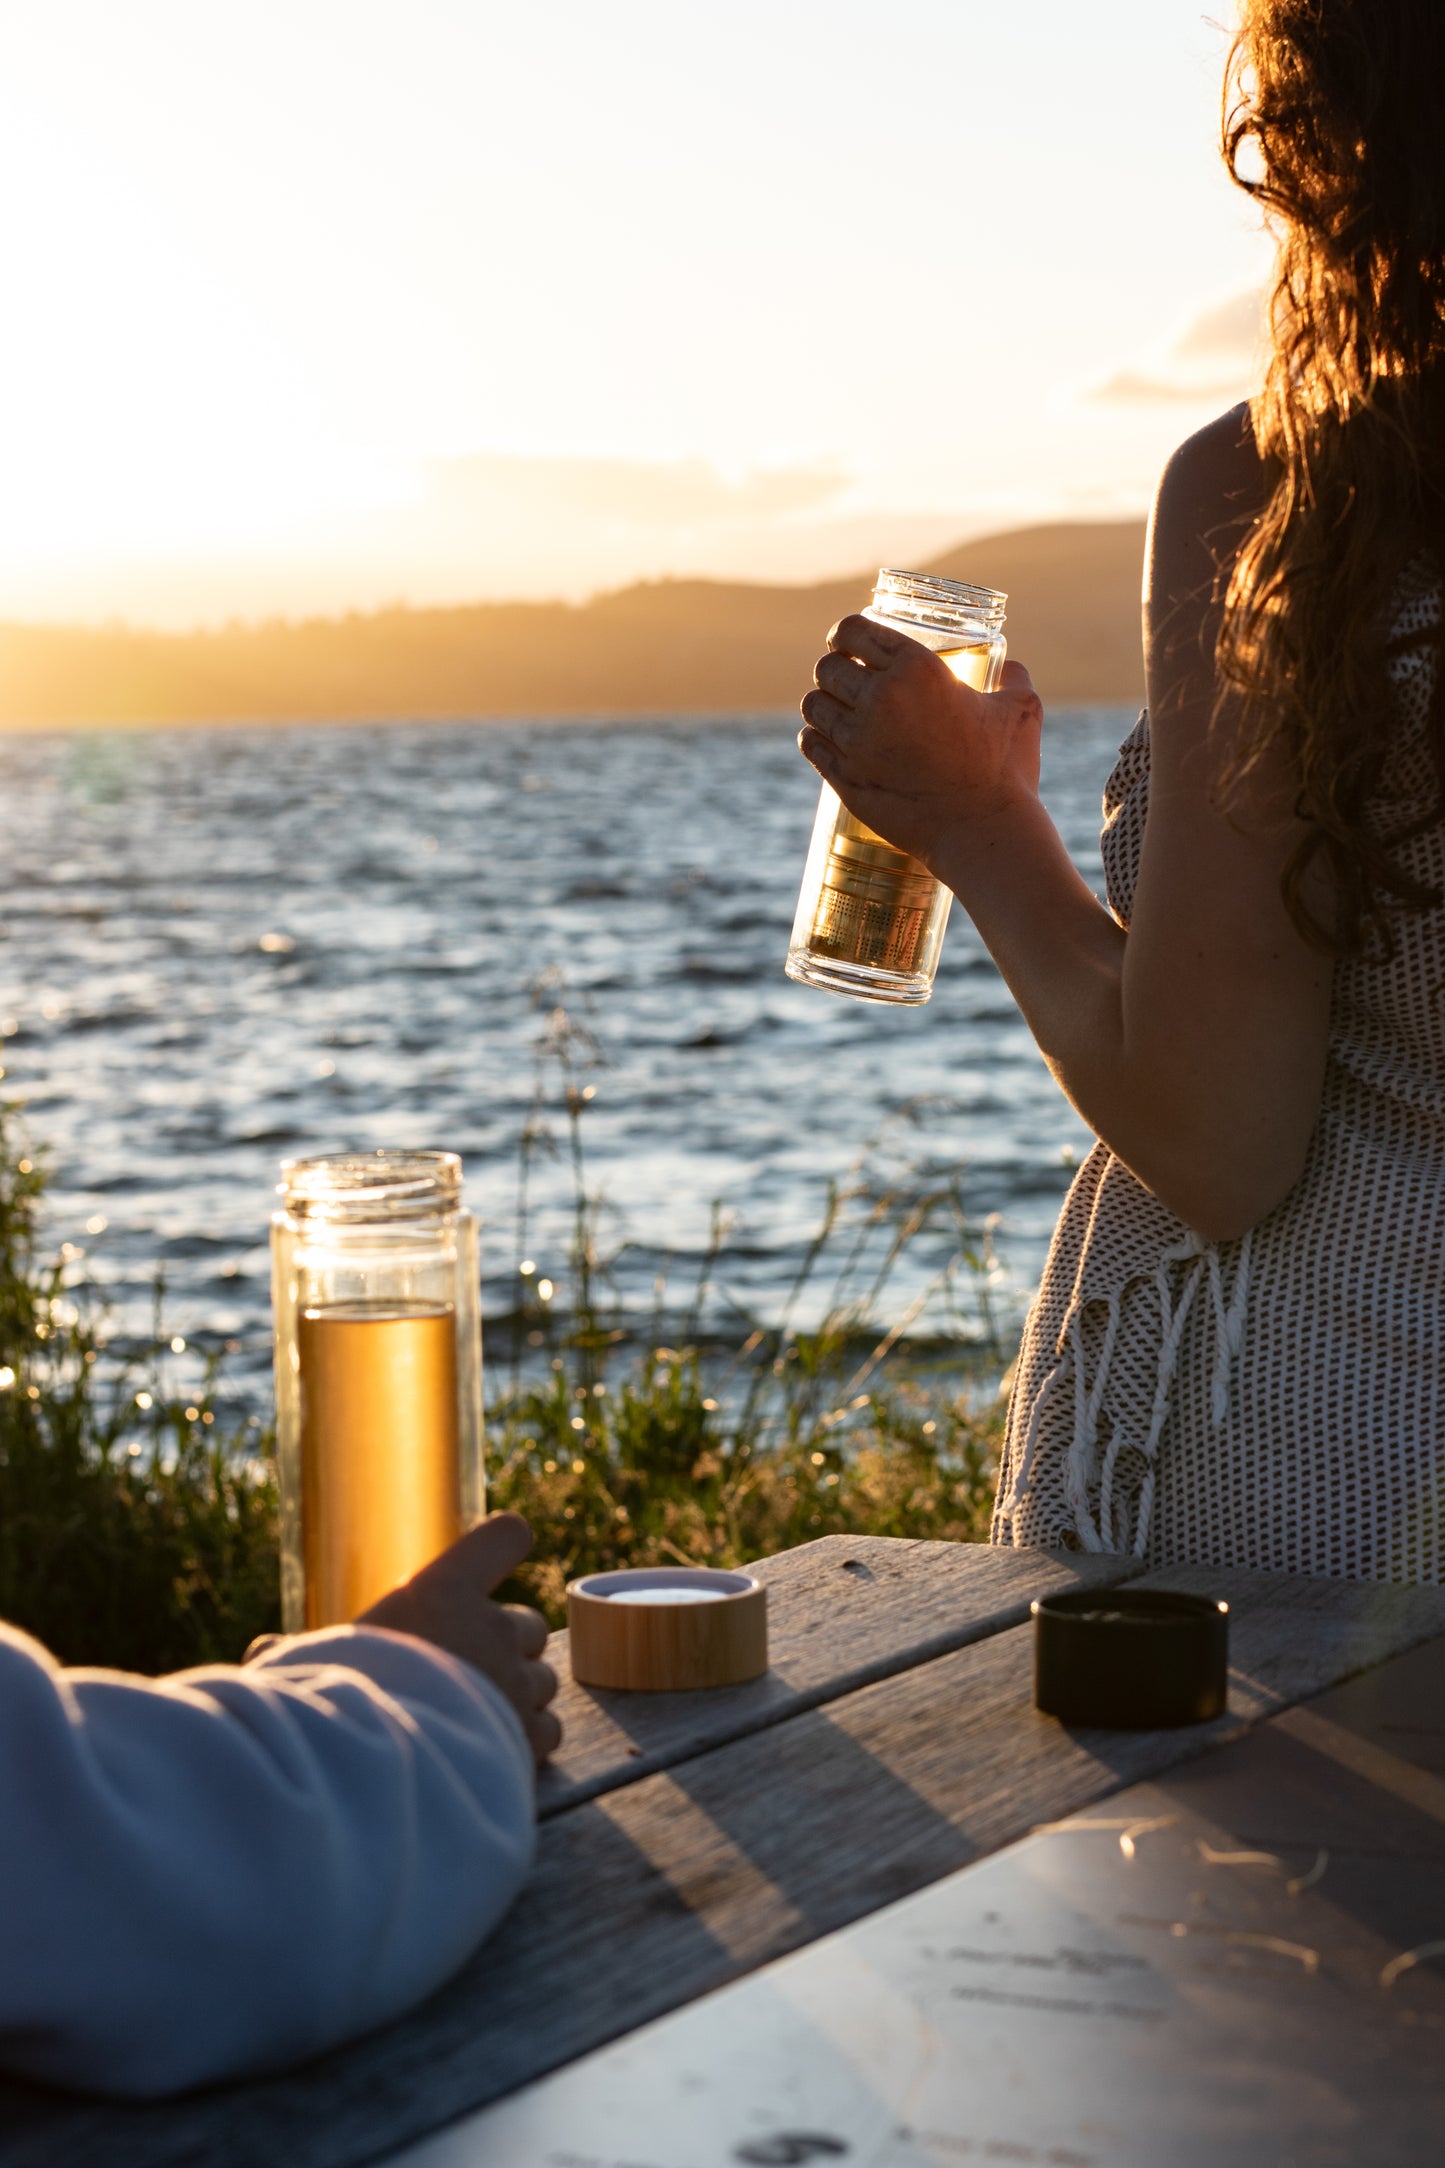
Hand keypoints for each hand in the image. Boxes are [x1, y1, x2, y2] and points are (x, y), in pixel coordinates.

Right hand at [358, 1513, 560, 1764]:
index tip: (503, 1550)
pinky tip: (489, 1752)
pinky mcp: (527, 1735)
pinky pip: (547, 1729)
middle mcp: (490, 1628)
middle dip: (505, 1648)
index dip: (504, 1544)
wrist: (363, 1766)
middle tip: (465, 1675)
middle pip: (529, 1626)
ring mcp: (515, 1680)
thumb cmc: (337, 1703)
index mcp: (443, 1589)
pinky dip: (526, 1742)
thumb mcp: (333, 1652)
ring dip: (517, 1696)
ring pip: (542, 1681)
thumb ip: (349, 1642)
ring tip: (470, 1721)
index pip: (504, 1537)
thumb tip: (294, 1648)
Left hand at [798, 615, 1043, 873]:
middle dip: (834, 670)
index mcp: (917, 669)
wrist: (984, 832)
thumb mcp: (1022, 709)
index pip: (853, 630)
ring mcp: (857, 741)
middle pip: (828, 668)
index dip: (845, 634)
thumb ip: (1013, 679)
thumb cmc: (1005, 770)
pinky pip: (811, 744)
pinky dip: (815, 738)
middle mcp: (880, 699)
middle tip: (846, 680)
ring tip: (835, 710)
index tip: (848, 644)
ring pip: (813, 705)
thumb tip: (1010, 668)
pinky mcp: (846, 778)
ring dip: (822, 704)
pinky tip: (824, 739)